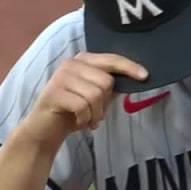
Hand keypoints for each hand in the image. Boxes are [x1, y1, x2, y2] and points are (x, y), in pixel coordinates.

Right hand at [21, 52, 147, 145]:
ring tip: (87, 119)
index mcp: (83, 60)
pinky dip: (85, 119)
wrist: (45, 130)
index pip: (111, 59)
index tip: (145, 76)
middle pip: (106, 81)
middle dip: (105, 103)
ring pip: (95, 95)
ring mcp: (60, 77)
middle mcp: (71, 64)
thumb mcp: (97, 97)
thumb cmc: (74, 111)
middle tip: (95, 113)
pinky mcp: (53, 93)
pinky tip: (78, 122)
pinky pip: (82, 106)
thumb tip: (138, 77)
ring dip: (95, 114)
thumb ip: (113, 86)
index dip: (129, 67)